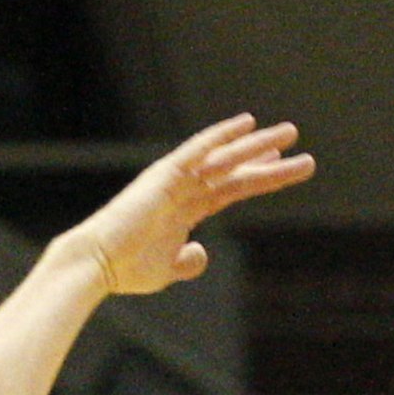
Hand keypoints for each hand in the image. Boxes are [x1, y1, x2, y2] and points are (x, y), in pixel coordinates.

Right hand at [58, 114, 315, 297]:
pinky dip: (223, 136)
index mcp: (186, 208)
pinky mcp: (165, 175)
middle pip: (235, 167)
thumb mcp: (168, 269)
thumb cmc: (128, 268)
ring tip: (290, 132)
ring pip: (226, 157)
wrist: (99, 264)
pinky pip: (199, 150)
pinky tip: (248, 125)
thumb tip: (201, 253)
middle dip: (265, 154)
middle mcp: (184, 187)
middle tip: (294, 137)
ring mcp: (175, 179)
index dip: (258, 175)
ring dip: (257, 143)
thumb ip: (187, 262)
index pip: (231, 186)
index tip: (281, 164)